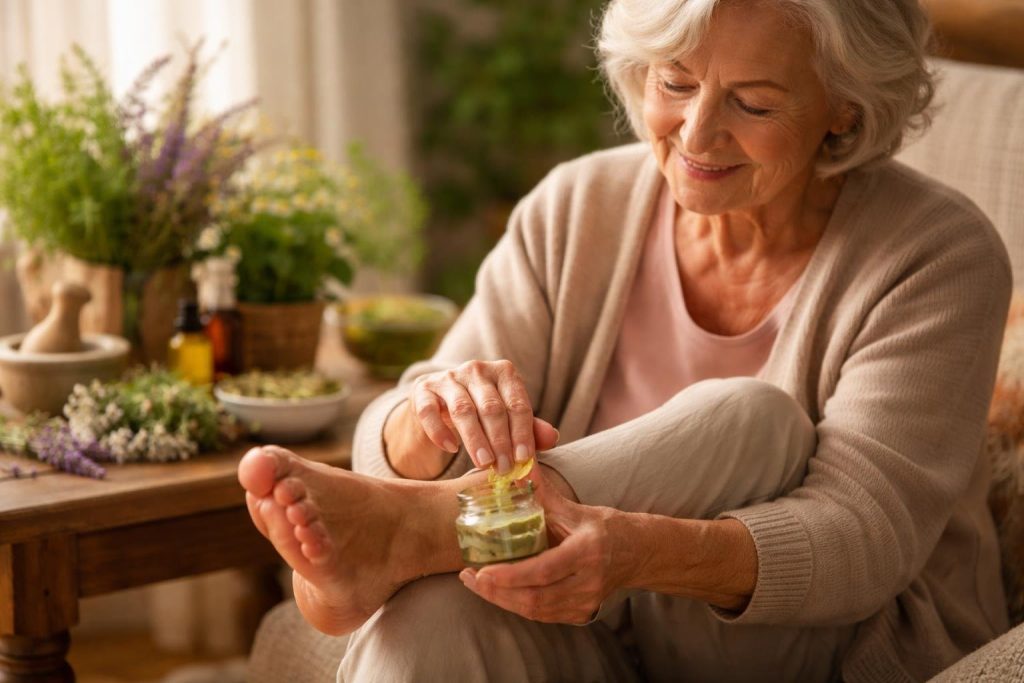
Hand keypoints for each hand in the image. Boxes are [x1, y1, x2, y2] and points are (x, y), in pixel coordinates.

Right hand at [410, 359, 556, 471]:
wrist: (440, 405)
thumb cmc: (481, 412)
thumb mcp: (508, 418)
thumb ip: (529, 428)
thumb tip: (552, 439)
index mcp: (503, 372)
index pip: (517, 403)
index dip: (522, 432)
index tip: (524, 459)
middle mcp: (476, 369)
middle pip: (491, 407)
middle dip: (500, 441)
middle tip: (505, 468)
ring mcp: (447, 378)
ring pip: (463, 409)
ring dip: (475, 439)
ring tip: (484, 463)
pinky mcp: (423, 390)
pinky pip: (429, 411)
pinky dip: (440, 431)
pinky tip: (451, 449)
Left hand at [459, 468, 626, 623]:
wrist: (639, 554)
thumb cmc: (605, 527)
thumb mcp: (575, 508)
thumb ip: (543, 489)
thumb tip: (518, 461)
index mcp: (586, 551)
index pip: (544, 570)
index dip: (510, 576)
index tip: (481, 572)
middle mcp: (588, 582)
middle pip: (535, 598)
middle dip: (497, 592)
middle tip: (469, 578)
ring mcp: (586, 602)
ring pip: (536, 611)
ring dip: (502, 600)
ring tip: (477, 584)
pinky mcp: (580, 613)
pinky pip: (542, 615)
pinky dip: (517, 604)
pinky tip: (499, 592)